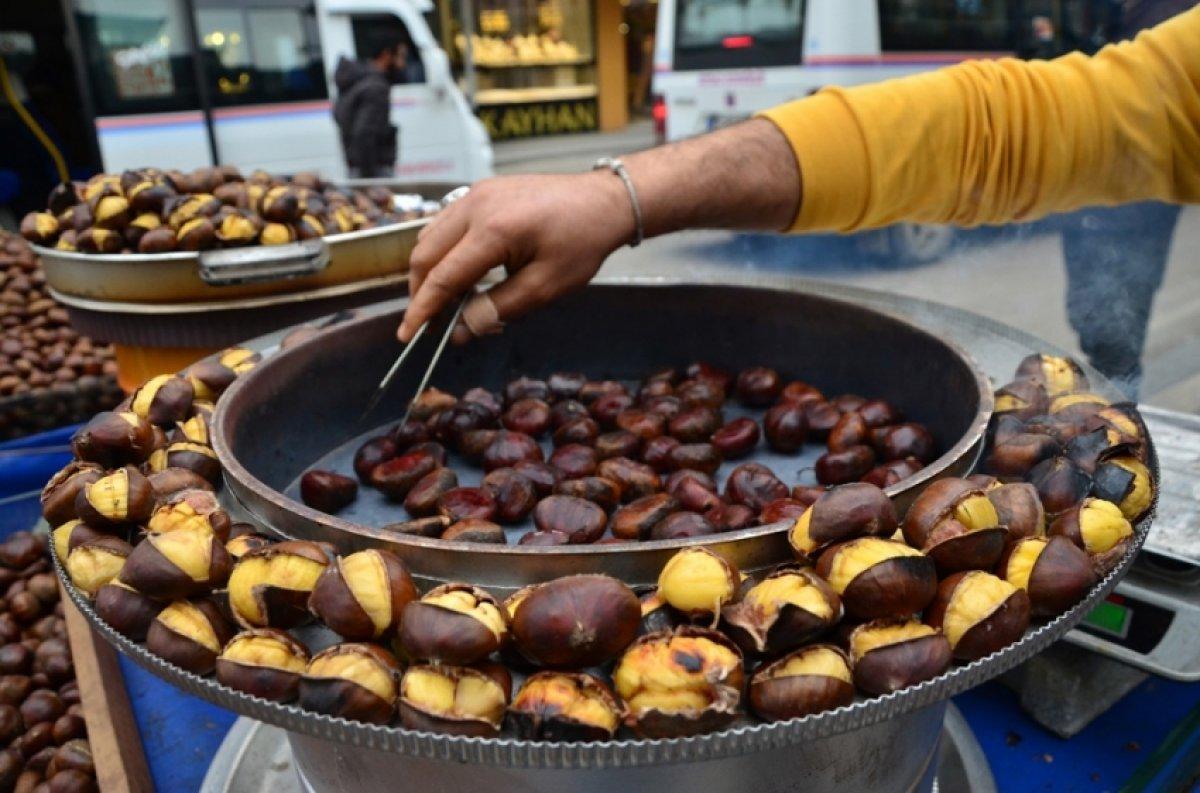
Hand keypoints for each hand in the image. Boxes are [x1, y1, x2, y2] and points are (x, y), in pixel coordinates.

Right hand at [399, 171, 634, 342]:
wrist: (603, 201)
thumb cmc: (582, 243)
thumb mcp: (545, 287)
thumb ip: (498, 309)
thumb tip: (460, 332)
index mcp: (494, 230)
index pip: (443, 277)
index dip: (422, 310)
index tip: (407, 336)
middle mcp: (476, 205)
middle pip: (425, 254)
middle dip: (420, 293)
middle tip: (428, 324)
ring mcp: (476, 193)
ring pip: (430, 236)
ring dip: (429, 271)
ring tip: (444, 303)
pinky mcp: (480, 191)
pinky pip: (445, 223)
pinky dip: (442, 251)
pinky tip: (458, 274)